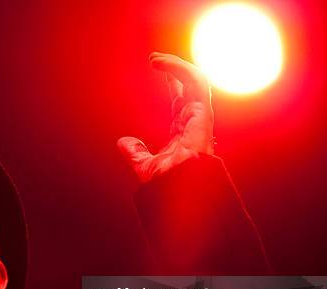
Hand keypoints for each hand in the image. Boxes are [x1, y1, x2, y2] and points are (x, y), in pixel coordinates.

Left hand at [118, 52, 213, 183]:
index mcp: (184, 131)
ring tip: (155, 58)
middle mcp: (194, 122)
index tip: (158, 66)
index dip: (172, 80)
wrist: (175, 191)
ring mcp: (200, 117)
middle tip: (154, 58)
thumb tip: (124, 143)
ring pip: (196, 80)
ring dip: (176, 65)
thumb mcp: (144, 165)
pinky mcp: (202, 113)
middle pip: (189, 85)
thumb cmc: (166, 184)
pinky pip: (197, 83)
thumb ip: (136, 153)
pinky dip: (180, 69)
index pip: (180, 98)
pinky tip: (162, 64)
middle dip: (174, 68)